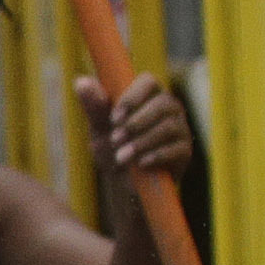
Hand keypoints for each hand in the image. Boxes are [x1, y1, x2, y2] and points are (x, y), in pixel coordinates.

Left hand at [78, 74, 193, 176]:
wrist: (124, 183)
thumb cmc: (112, 147)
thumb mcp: (99, 128)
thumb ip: (93, 106)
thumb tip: (80, 82)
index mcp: (148, 95)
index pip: (148, 81)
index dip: (133, 97)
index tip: (114, 118)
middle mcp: (168, 107)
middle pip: (162, 103)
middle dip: (136, 122)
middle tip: (114, 140)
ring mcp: (180, 128)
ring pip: (168, 126)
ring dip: (142, 142)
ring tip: (121, 157)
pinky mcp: (185, 151)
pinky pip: (177, 149)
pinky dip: (157, 155)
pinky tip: (141, 164)